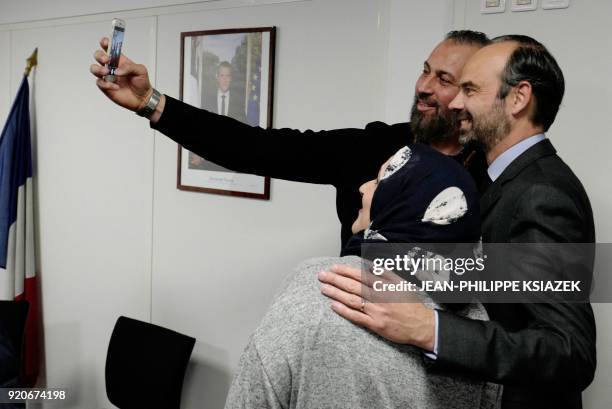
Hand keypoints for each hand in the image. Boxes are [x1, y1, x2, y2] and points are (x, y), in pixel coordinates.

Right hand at [90, 37, 152, 111]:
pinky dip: (107, 84)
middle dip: (100, 56)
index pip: (109, 48)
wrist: (143, 98)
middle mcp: (112, 67)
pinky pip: (100, 83)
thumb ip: (130, 67)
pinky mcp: (106, 87)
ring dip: (98, 69)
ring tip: (107, 73)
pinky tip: (116, 87)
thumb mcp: (141, 71)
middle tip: (107, 60)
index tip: (105, 42)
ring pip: (94, 69)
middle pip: (98, 56)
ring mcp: (108, 77)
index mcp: (120, 60)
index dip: (105, 43)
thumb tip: (118, 70)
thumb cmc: (142, 83)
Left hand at [318, 264, 435, 351]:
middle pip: (352, 287)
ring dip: (336, 294)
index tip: (333, 268)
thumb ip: (385, 273)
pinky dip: (344, 311)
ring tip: (323, 288)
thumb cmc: (411, 303)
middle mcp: (379, 297)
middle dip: (335, 280)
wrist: (422, 325)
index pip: (360, 275)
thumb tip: (369, 265)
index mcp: (384, 285)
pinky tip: (333, 306)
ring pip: (352, 300)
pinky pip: (356, 317)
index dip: (345, 271)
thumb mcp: (401, 283)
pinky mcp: (375, 325)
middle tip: (321, 276)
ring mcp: (376, 311)